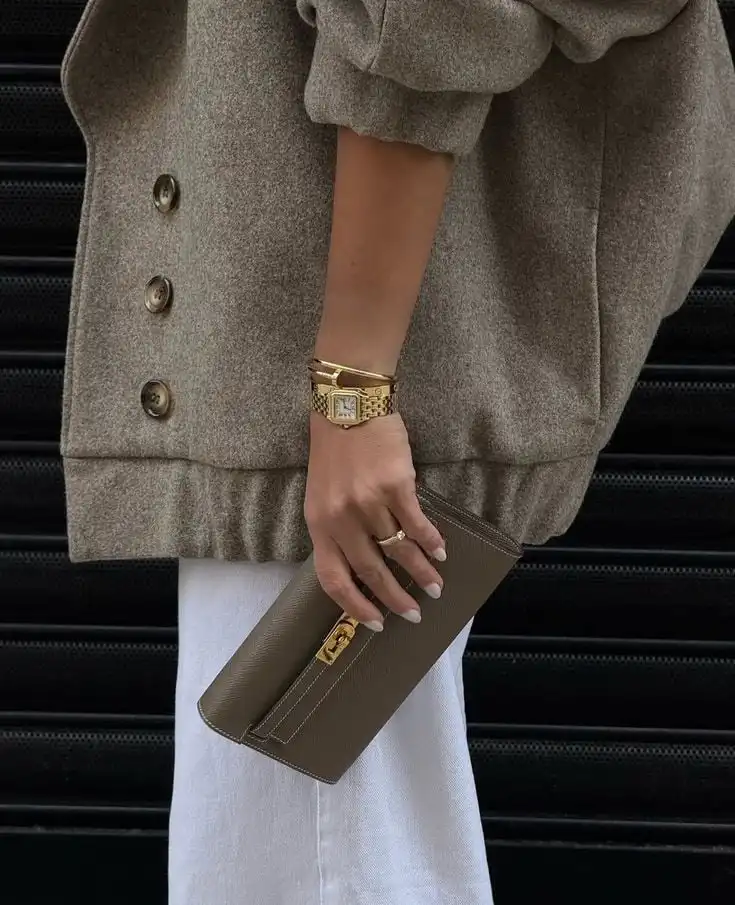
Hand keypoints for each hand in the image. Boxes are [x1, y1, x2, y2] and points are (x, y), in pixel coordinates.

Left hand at [304, 410, 446, 629]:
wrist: (348, 405)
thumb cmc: (334, 451)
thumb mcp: (322, 495)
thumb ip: (337, 528)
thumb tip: (365, 565)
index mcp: (319, 524)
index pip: (333, 579)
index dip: (354, 605)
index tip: (374, 622)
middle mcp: (342, 518)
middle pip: (371, 571)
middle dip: (395, 598)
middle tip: (413, 614)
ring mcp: (369, 503)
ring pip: (399, 550)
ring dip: (421, 572)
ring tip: (435, 587)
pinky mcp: (396, 485)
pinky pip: (417, 524)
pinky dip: (431, 542)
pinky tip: (441, 552)